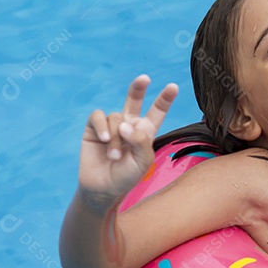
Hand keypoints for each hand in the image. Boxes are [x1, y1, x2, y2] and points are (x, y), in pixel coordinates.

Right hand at [77, 75, 178, 208]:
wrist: (103, 188)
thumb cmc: (127, 176)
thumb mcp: (142, 161)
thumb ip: (140, 140)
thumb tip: (125, 124)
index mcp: (145, 131)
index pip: (156, 112)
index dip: (164, 99)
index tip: (173, 87)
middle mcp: (129, 124)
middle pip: (134, 100)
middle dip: (139, 87)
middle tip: (145, 78)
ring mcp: (111, 125)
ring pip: (116, 118)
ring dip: (116, 138)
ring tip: (115, 157)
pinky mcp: (94, 128)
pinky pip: (98, 116)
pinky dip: (102, 127)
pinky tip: (105, 140)